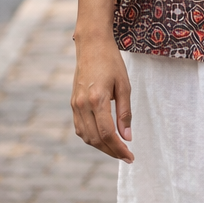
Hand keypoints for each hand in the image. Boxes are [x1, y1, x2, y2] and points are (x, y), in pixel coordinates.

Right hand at [71, 33, 132, 161]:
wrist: (91, 45)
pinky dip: (91, 138)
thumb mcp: (124, 86)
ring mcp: (75, 104)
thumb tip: (127, 137)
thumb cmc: (111, 63)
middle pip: (96, 139)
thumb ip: (125, 113)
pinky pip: (80, 128)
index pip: (107, 133)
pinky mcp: (73, 103)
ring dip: (101, 147)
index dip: (119, 149)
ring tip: (117, 149)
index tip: (130, 157)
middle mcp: (82, 104)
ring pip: (86, 136)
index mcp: (97, 99)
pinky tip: (103, 138)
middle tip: (126, 156)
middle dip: (112, 151)